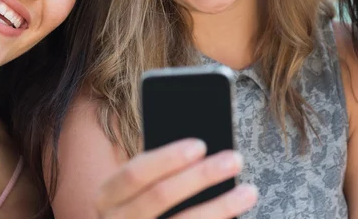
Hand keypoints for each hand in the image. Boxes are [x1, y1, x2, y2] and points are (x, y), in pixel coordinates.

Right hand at [96, 139, 257, 218]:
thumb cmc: (136, 208)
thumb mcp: (134, 190)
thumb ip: (157, 171)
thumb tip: (200, 148)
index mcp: (107, 196)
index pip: (135, 173)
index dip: (167, 158)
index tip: (201, 145)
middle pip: (160, 196)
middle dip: (200, 176)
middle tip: (235, 159)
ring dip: (220, 207)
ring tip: (249, 191)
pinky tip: (236, 217)